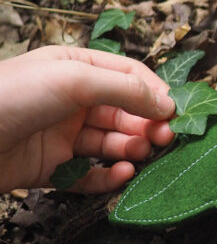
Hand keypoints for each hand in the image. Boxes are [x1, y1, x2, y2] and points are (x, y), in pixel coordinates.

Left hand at [0, 45, 174, 192]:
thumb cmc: (12, 96)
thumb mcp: (73, 79)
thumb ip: (124, 89)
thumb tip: (167, 104)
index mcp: (77, 68)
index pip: (129, 77)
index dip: (154, 93)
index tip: (174, 113)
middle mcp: (73, 100)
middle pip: (124, 112)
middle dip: (147, 124)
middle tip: (164, 139)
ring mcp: (62, 135)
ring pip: (110, 142)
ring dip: (130, 149)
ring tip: (139, 154)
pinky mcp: (51, 168)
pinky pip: (89, 173)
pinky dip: (108, 176)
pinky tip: (121, 174)